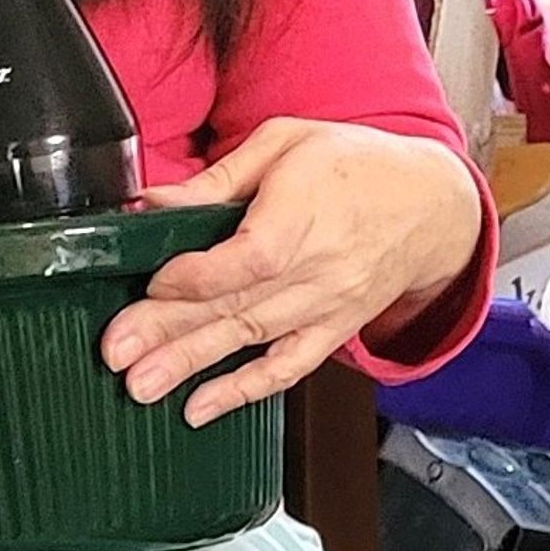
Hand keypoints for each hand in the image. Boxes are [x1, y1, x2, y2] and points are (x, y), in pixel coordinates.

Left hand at [108, 118, 483, 426]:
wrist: (432, 204)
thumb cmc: (357, 164)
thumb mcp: (287, 142)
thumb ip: (219, 178)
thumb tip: (154, 203)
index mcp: (305, 212)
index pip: (246, 258)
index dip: (194, 276)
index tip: (150, 283)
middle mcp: (319, 267)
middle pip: (238, 303)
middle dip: (170, 331)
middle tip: (117, 353)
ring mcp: (327, 305)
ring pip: (253, 339)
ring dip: (193, 366)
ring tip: (142, 386)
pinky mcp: (333, 329)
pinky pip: (289, 367)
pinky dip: (245, 391)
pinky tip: (200, 408)